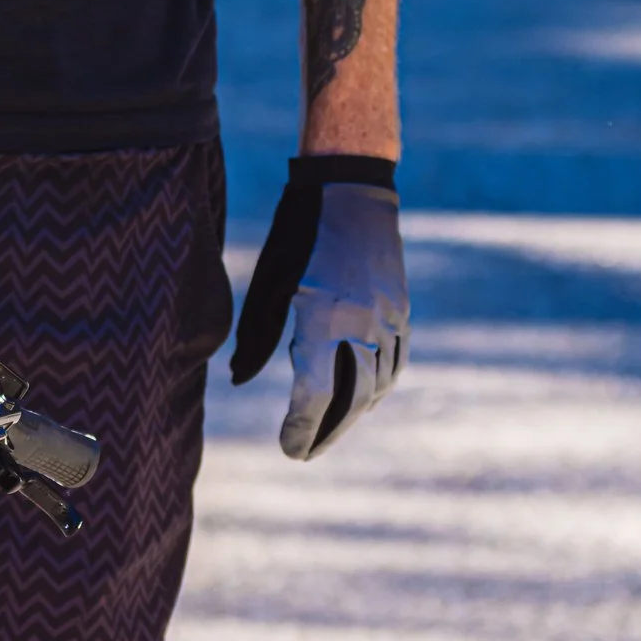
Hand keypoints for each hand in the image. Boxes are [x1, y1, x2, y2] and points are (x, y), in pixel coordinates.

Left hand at [230, 159, 407, 461]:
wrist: (350, 189)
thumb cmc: (298, 234)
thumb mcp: (269, 284)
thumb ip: (257, 338)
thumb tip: (240, 380)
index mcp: (324, 319)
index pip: (315, 394)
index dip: (301, 427)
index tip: (288, 448)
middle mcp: (362, 325)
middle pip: (350, 399)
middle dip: (325, 431)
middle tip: (304, 452)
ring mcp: (388, 319)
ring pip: (377, 385)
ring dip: (352, 415)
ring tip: (328, 430)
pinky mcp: (400, 310)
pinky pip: (395, 363)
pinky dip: (378, 388)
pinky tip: (362, 398)